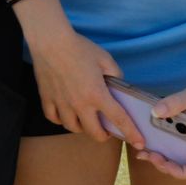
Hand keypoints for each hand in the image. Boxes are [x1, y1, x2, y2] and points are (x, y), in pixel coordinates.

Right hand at [28, 29, 143, 147]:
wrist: (50, 41)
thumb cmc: (79, 48)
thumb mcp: (104, 58)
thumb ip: (116, 74)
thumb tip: (118, 86)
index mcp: (97, 94)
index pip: (119, 119)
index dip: (131, 133)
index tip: (138, 143)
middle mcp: (80, 104)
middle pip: (94, 132)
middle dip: (103, 135)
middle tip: (106, 130)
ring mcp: (62, 104)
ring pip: (73, 128)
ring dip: (83, 128)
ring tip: (86, 120)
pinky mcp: (47, 99)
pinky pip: (54, 119)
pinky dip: (61, 120)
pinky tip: (66, 114)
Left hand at [132, 65, 185, 178]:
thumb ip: (177, 102)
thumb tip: (155, 112)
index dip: (178, 172)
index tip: (160, 160)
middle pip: (184, 165)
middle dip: (164, 164)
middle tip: (146, 153)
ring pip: (181, 153)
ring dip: (164, 154)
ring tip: (146, 148)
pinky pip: (180, 139)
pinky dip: (167, 139)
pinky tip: (155, 130)